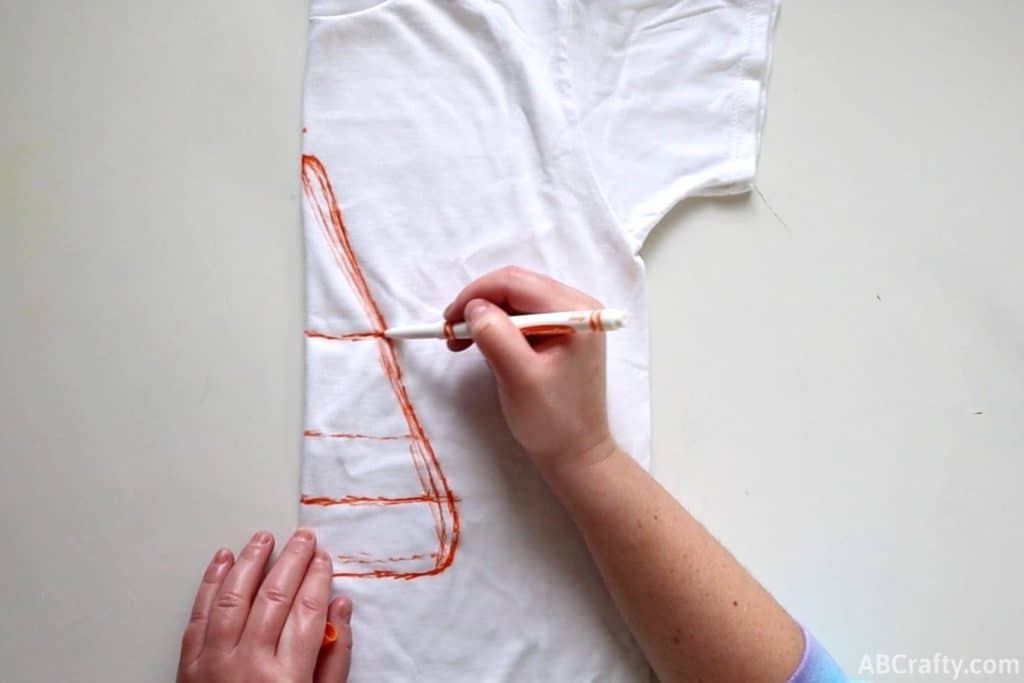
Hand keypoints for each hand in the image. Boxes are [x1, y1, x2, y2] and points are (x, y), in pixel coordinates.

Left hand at [177, 530, 351, 682]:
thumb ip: (334, 659)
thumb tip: (340, 609)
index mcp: (286, 678)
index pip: (307, 610)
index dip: (317, 578)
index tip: (323, 559)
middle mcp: (248, 664)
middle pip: (275, 596)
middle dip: (292, 560)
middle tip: (303, 538)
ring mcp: (214, 663)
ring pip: (234, 596)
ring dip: (251, 561)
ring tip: (263, 538)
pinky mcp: (187, 665)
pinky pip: (199, 614)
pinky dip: (210, 582)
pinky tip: (223, 560)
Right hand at [444, 266, 616, 474]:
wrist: (577, 454)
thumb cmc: (552, 420)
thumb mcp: (519, 377)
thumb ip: (495, 336)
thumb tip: (474, 307)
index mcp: (575, 310)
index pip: (515, 282)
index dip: (475, 295)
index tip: (448, 321)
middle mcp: (576, 306)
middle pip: (515, 287)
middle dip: (479, 305)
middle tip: (451, 333)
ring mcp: (571, 319)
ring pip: (516, 301)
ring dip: (486, 317)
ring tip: (463, 344)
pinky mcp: (562, 334)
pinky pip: (523, 318)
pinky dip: (498, 328)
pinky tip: (485, 348)